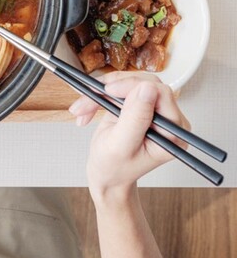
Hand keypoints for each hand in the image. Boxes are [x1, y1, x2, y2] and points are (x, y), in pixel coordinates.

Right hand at [69, 73, 190, 201]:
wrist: (106, 175)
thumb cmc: (114, 168)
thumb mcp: (121, 146)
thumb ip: (136, 118)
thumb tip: (148, 88)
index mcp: (173, 133)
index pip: (160, 93)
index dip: (134, 86)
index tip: (109, 91)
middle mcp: (167, 120)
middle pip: (144, 83)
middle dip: (114, 88)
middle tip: (92, 97)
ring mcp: (153, 111)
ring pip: (130, 82)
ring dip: (103, 91)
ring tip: (84, 107)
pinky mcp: (138, 105)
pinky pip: (120, 87)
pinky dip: (100, 94)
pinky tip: (87, 108)